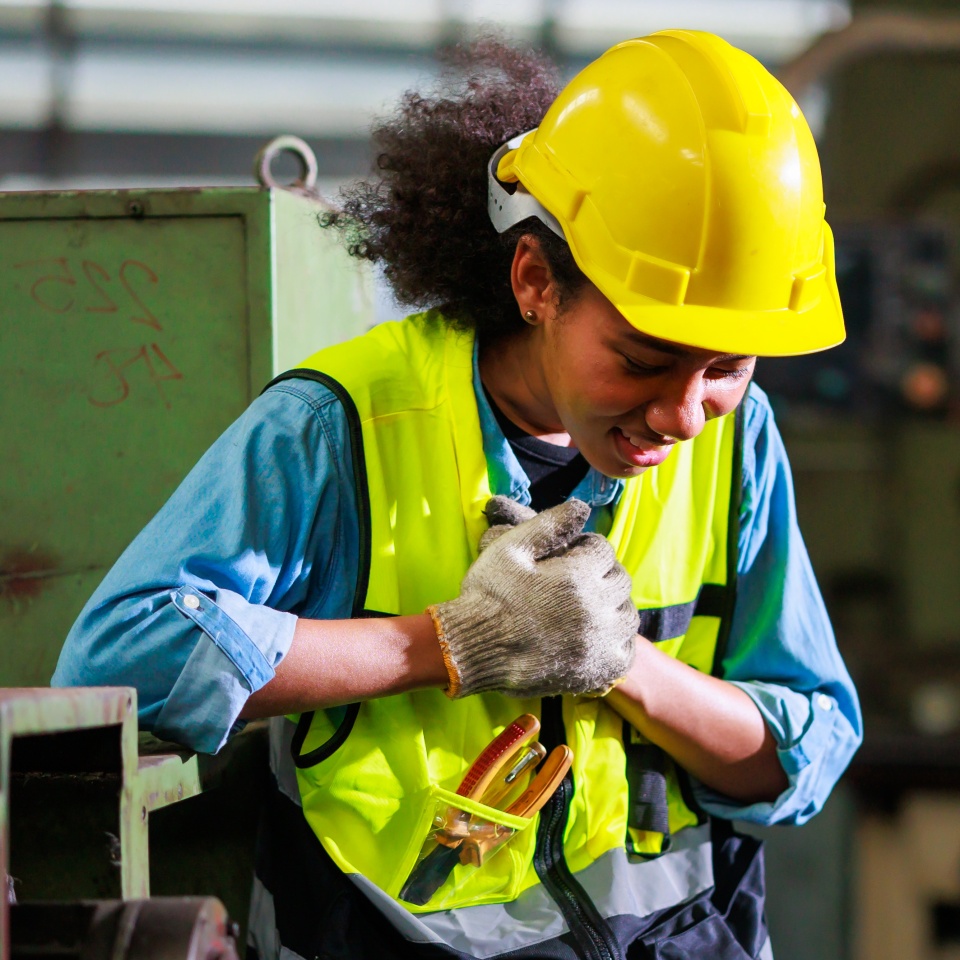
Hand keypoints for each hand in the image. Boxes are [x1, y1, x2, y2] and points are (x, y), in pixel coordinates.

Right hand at [428, 498, 637, 698]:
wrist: (471, 647)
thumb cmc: (488, 594)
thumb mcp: (510, 547)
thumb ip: (549, 524)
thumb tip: (582, 507)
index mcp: (578, 576)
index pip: (603, 550)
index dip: (585, 549)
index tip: (568, 557)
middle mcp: (596, 609)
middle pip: (620, 582)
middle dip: (601, 575)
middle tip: (575, 583)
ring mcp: (598, 643)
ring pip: (627, 617)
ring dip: (613, 607)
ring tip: (587, 608)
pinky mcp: (595, 672)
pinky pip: (625, 652)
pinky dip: (616, 642)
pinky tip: (595, 637)